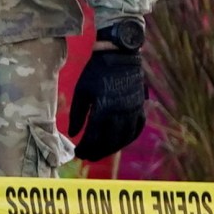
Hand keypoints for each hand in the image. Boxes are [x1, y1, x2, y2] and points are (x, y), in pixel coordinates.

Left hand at [68, 47, 144, 161]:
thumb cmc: (96, 73)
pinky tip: (120, 143)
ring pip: (125, 137)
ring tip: (101, 154)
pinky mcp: (140, 107)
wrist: (120, 56)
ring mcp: (133, 110)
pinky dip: (128, 138)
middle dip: (98, 151)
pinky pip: (137, 128)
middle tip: (88, 157)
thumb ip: (78, 114)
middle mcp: (121, 112)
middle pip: (110, 140)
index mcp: (104, 108)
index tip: (79, 153)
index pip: (94, 136)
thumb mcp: (81, 91)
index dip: (86, 147)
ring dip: (113, 148)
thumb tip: (73, 134)